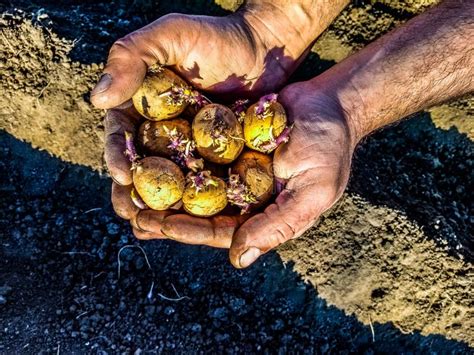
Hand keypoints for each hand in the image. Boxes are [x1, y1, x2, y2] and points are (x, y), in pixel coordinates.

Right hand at [100, 6, 315, 234]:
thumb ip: (130, 56)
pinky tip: (196, 224)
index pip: (123, 137)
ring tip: (158, 229)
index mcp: (142, 108)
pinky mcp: (219, 160)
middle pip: (143, 169)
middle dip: (136, 195)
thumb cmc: (215, 37)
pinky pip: (206, 185)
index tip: (122, 175)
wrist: (264, 49)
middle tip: (135, 216)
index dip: (119, 157)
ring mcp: (191, 149)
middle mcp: (162, 133)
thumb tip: (98, 98)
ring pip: (171, 184)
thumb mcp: (169, 34)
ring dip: (163, 209)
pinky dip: (199, 205)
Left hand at [137, 81, 356, 267]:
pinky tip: (146, 150)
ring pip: (191, 182)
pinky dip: (173, 151)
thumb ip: (278, 224)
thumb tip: (237, 258)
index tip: (157, 226)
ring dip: (162, 187)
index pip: (219, 229)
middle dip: (165, 214)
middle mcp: (242, 194)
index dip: (188, 230)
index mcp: (260, 214)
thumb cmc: (330, 148)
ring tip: (128, 189)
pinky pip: (196, 147)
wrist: (331, 102)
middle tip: (131, 214)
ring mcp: (232, 166)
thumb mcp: (313, 192)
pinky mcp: (225, 139)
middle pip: (198, 210)